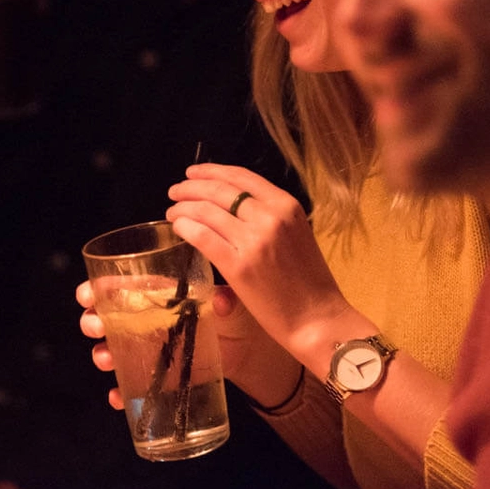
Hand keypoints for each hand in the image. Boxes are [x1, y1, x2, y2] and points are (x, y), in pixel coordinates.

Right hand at [77, 278, 301, 411]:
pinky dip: (120, 392)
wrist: (250, 350)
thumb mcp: (233, 302)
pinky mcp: (159, 376)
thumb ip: (226, 298)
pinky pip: (132, 385)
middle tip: (95, 325)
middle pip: (110, 316)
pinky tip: (116, 397)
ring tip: (104, 359)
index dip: (102, 288)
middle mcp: (149, 319)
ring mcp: (151, 349)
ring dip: (103, 354)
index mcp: (162, 293)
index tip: (88, 293)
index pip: (125, 285)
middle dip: (94, 319)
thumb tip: (223, 302)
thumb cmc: (237, 315)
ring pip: (114, 349)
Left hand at [166, 163, 352, 363]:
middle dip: (191, 187)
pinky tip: (178, 227)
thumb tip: (230, 208)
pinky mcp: (238, 266)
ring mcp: (254, 240)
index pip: (241, 177)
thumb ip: (268, 218)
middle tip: (175, 192)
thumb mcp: (295, 234)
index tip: (193, 172)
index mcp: (286, 205)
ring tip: (172, 212)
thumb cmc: (308, 281)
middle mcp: (270, 216)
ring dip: (183, 208)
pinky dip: (186, 227)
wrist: (317, 318)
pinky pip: (203, 237)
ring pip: (207, 211)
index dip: (212, 170)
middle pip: (219, 190)